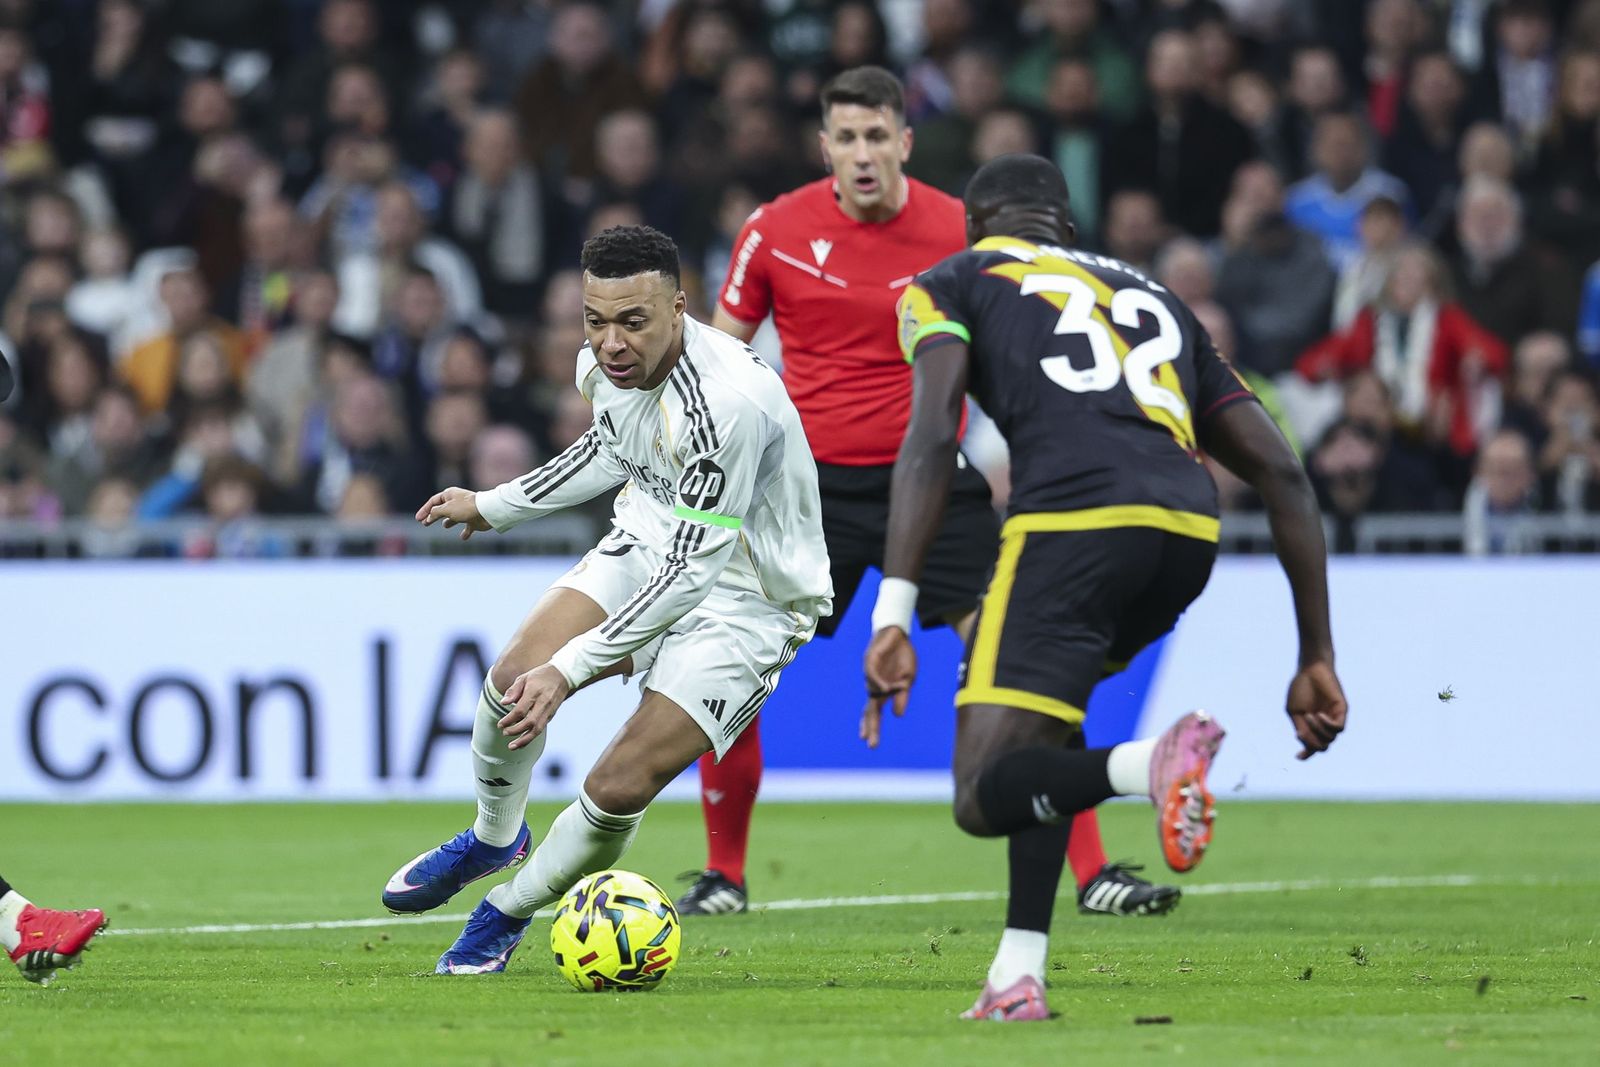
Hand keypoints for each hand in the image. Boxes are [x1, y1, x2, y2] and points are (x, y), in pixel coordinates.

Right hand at [416, 487, 489, 539]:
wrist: (486, 512)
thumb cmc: (465, 507)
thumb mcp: (446, 509)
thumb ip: (435, 513)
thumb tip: (429, 517)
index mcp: (450, 494)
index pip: (433, 501)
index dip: (425, 510)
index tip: (418, 519)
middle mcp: (457, 501)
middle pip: (442, 509)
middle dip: (433, 516)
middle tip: (425, 523)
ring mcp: (466, 511)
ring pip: (455, 517)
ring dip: (449, 521)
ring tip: (445, 526)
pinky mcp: (473, 520)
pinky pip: (468, 527)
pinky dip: (465, 532)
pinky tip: (463, 537)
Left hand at [500, 664, 570, 749]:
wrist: (563, 675)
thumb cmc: (540, 676)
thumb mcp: (524, 677)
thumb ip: (513, 690)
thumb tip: (503, 703)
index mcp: (534, 692)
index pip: (521, 710)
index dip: (509, 719)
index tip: (500, 724)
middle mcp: (543, 703)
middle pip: (530, 722)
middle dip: (516, 731)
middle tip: (504, 733)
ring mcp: (549, 710)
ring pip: (538, 729)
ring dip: (524, 740)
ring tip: (512, 747)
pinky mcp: (551, 715)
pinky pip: (541, 729)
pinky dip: (531, 737)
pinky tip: (521, 742)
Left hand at [861, 627, 915, 748]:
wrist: (898, 634)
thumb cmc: (902, 656)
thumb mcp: (908, 678)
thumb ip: (902, 696)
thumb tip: (897, 715)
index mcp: (884, 691)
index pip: (875, 713)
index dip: (872, 726)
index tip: (870, 743)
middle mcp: (874, 685)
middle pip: (869, 708)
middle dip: (869, 724)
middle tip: (866, 741)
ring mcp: (870, 674)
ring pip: (873, 692)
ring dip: (883, 696)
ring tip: (897, 688)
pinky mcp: (869, 660)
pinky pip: (872, 675)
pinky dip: (879, 683)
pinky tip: (886, 688)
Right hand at [1286, 660, 1346, 759]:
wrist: (1311, 669)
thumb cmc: (1300, 688)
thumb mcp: (1294, 711)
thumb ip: (1300, 727)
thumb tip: (1305, 743)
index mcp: (1311, 725)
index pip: (1312, 745)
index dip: (1306, 753)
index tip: (1297, 756)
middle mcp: (1324, 724)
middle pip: (1322, 746)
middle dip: (1312, 742)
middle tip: (1302, 731)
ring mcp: (1333, 718)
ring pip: (1330, 739)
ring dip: (1317, 730)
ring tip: (1309, 715)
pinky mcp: (1342, 711)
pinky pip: (1338, 728)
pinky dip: (1327, 725)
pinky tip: (1318, 715)